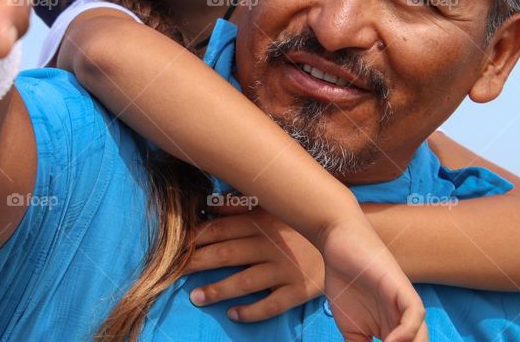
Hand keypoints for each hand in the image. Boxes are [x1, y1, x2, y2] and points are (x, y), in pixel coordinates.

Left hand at [186, 204, 324, 321]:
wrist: (345, 236)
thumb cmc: (298, 223)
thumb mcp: (270, 208)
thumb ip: (239, 206)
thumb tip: (208, 206)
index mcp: (261, 221)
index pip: (220, 230)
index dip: (195, 239)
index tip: (174, 247)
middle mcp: (271, 244)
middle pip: (226, 254)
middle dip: (197, 263)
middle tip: (174, 272)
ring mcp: (285, 268)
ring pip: (245, 281)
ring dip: (217, 290)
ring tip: (196, 297)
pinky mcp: (299, 290)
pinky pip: (271, 304)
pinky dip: (250, 311)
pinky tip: (233, 313)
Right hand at [321, 217, 427, 341]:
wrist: (339, 244)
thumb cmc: (344, 281)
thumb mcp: (349, 327)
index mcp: (395, 330)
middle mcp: (405, 320)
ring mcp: (405, 303)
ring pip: (421, 337)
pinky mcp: (403, 288)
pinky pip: (415, 314)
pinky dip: (407, 332)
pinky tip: (391, 341)